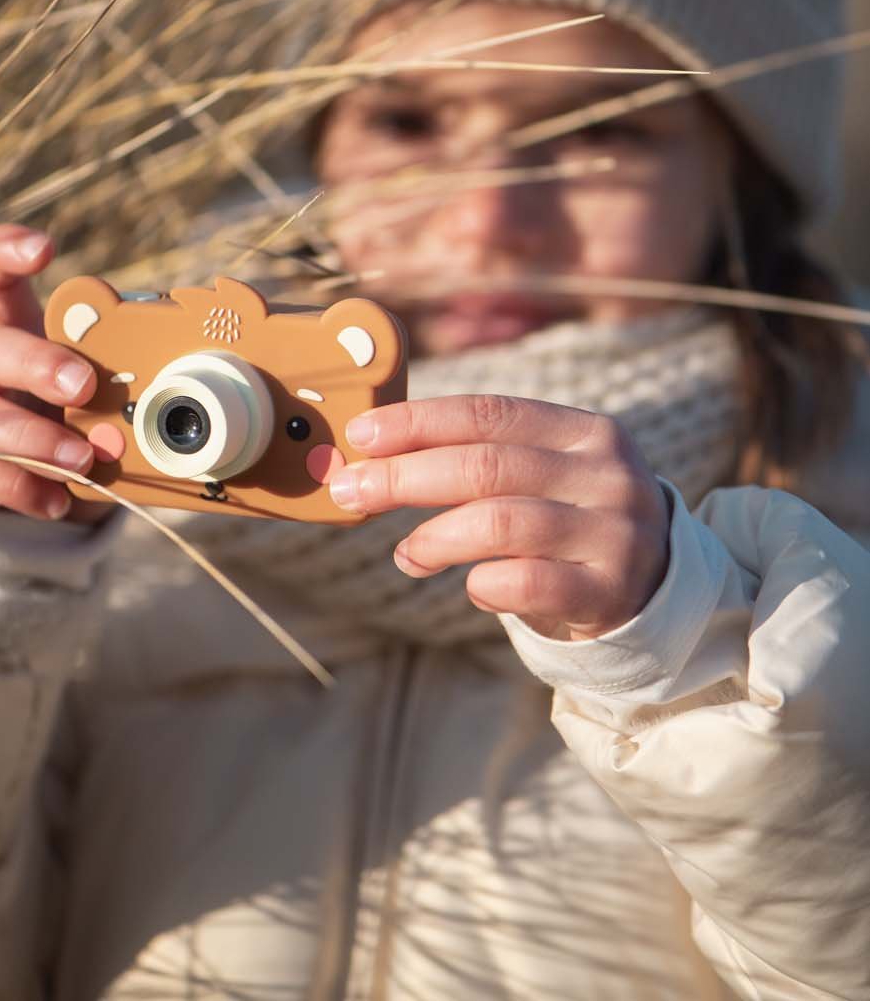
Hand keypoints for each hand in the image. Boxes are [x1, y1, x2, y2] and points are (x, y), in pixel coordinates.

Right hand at [0, 224, 105, 523]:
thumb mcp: (86, 404)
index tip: (44, 249)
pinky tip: (56, 498)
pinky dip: (19, 486)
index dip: (6, 253)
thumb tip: (155, 406)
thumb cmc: (58, 428)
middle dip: (38, 363)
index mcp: (8, 334)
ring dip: (35, 439)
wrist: (10, 494)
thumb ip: (114, 397)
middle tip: (83, 385)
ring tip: (82, 460)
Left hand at [329, 395, 670, 639]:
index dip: (418, 422)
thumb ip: (475, 459)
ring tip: (406, 554)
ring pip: (501, 523)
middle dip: (405, 477)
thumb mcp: (541, 476)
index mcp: (584, 430)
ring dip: (435, 537)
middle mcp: (606, 474)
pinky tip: (471, 586)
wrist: (652, 590)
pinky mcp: (611, 591)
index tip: (361, 436)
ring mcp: (614, 533)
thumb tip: (366, 457)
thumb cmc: (567, 522)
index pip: (489, 413)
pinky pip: (528, 583)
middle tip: (352, 491)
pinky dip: (484, 583)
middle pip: (486, 465)